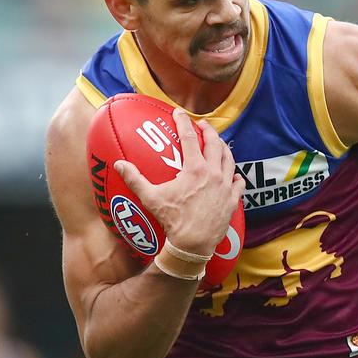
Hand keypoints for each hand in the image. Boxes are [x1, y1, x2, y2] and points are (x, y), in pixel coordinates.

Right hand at [114, 109, 243, 255]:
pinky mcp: (233, 200)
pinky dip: (235, 176)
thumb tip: (119, 164)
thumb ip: (135, 179)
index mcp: (195, 169)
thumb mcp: (151, 198)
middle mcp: (214, 174)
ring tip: (218, 145)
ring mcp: (226, 187)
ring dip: (223, 150)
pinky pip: (238, 183)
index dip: (183, 122)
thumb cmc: (172, 220)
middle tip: (203, 125)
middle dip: (209, 131)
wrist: (193, 244)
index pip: (189, 137)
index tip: (178, 112)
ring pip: (229, 161)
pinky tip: (233, 175)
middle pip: (215, 144)